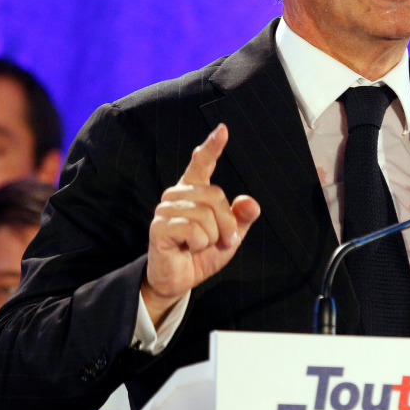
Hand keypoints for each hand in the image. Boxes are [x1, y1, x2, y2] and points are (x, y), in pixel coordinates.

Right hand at [142, 123, 259, 324]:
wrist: (178, 279)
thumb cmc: (201, 253)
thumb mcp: (230, 236)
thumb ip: (241, 218)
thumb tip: (250, 203)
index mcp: (194, 191)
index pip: (202, 163)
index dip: (212, 146)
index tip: (223, 130)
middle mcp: (177, 194)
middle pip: (215, 194)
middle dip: (227, 223)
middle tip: (224, 241)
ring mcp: (165, 209)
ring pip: (205, 213)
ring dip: (213, 236)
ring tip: (202, 245)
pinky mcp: (159, 227)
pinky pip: (193, 230)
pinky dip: (199, 244)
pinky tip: (188, 248)